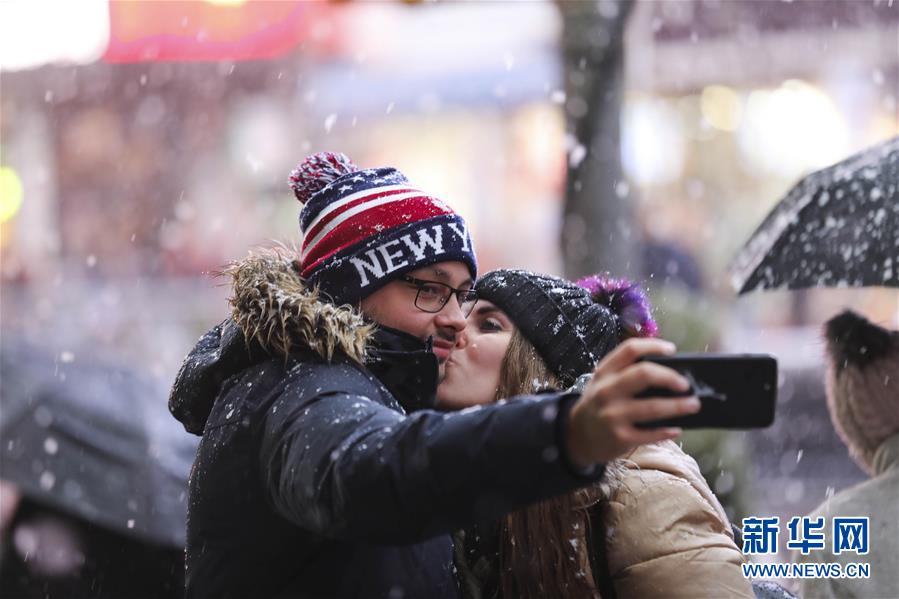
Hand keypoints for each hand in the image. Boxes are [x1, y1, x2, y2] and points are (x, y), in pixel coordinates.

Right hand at [566, 338, 700, 467]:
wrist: (578, 436)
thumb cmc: (599, 404)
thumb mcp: (603, 383)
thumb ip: (626, 373)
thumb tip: (671, 371)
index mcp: (605, 372)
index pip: (630, 350)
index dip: (653, 346)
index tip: (672, 350)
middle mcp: (607, 391)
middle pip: (643, 374)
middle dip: (670, 377)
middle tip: (686, 384)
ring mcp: (613, 415)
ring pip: (653, 407)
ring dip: (678, 406)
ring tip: (693, 405)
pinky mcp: (620, 438)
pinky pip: (650, 433)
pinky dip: (667, 431)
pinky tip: (676, 428)